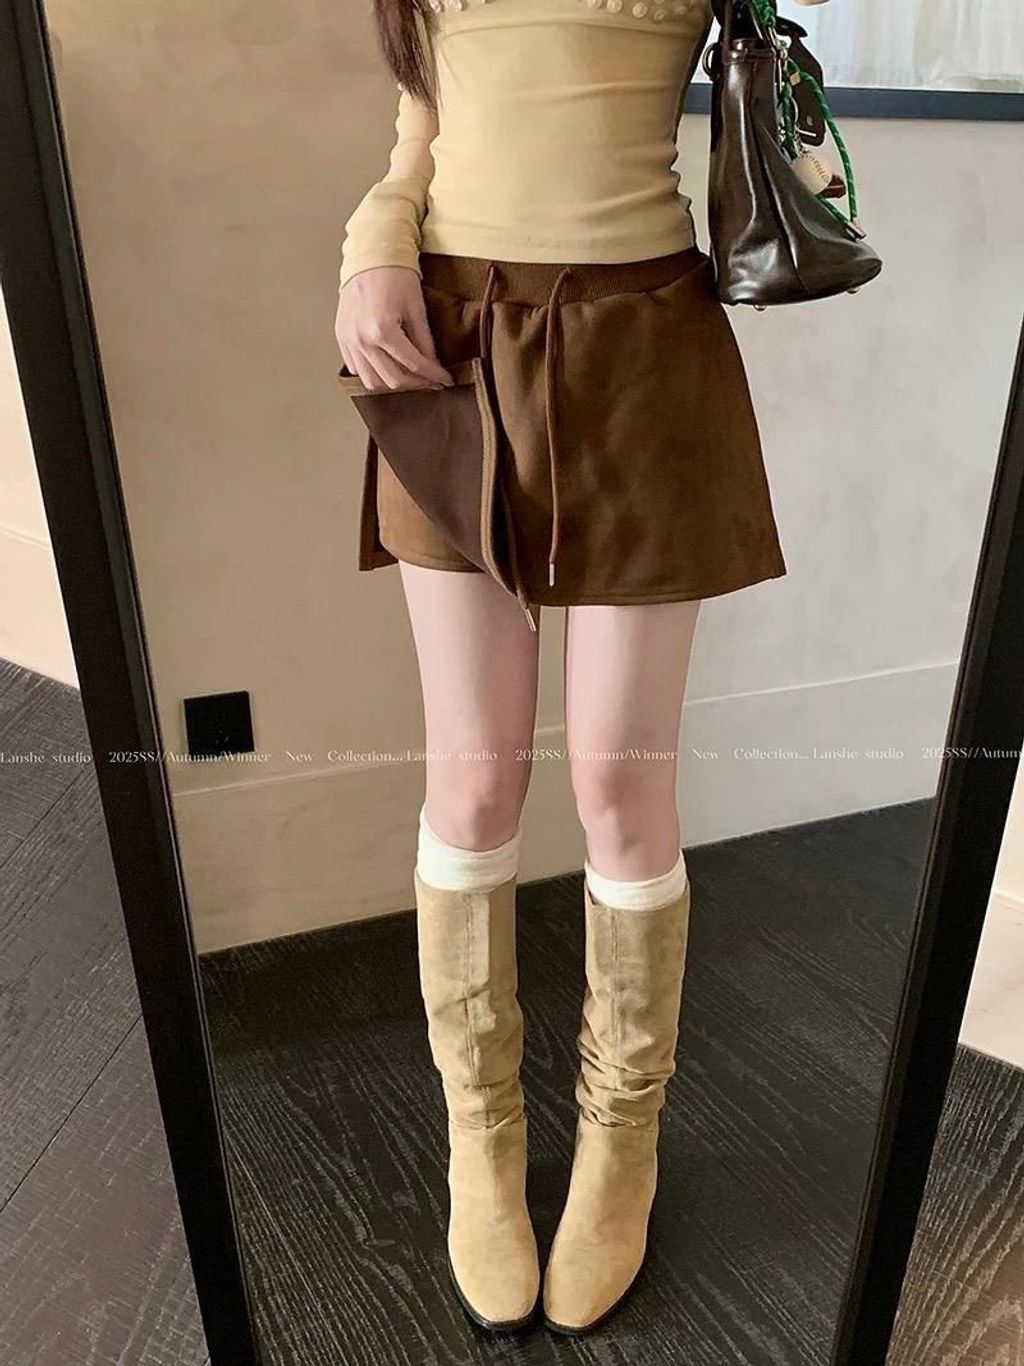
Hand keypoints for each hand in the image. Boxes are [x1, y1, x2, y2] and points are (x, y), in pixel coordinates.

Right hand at [336, 267, 452, 391]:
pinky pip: (356, 369)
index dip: (433, 376)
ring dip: (393, 383)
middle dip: (416, 384)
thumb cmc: (395, 275)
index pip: (413, 365)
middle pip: (393, 380)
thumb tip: (433, 367)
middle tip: (431, 380)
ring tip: (410, 377)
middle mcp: (362, 339)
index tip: (445, 380)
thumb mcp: (417, 309)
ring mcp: (348, 340)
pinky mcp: (342, 338)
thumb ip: (425, 343)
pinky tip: (388, 367)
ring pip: (372, 382)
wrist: (370, 256)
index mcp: (382, 330)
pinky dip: (374, 374)